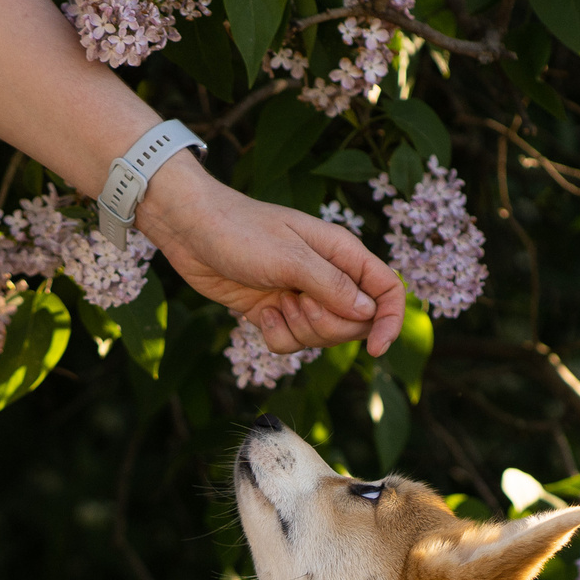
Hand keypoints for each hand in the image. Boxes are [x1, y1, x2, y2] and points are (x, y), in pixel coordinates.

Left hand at [140, 161, 406, 356]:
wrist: (189, 231)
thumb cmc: (239, 231)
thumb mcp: (289, 257)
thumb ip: (332, 286)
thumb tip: (368, 312)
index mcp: (342, 253)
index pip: (387, 291)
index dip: (390, 321)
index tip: (376, 348)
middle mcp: (327, 276)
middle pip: (355, 323)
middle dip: (327, 325)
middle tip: (297, 301)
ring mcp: (301, 295)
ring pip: (322, 337)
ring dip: (299, 331)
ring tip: (275, 303)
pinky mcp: (275, 311)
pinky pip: (291, 343)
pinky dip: (276, 336)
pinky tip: (258, 315)